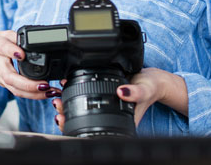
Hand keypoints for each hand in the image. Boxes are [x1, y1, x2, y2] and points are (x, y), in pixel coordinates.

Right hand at [0, 31, 60, 110]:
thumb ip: (14, 36)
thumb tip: (30, 39)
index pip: (3, 48)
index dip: (12, 51)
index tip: (21, 54)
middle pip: (11, 77)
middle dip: (28, 84)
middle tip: (44, 84)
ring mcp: (1, 78)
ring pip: (16, 89)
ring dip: (34, 94)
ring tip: (50, 91)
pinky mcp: (5, 85)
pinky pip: (18, 92)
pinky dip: (33, 95)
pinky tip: (46, 94)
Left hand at [52, 68, 187, 130]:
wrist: (153, 81)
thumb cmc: (151, 87)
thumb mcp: (145, 88)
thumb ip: (136, 92)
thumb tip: (122, 92)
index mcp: (120, 121)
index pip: (94, 128)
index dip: (76, 126)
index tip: (62, 116)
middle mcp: (111, 116)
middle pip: (85, 122)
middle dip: (68, 115)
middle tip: (57, 106)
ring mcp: (106, 108)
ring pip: (83, 112)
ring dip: (69, 107)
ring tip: (58, 100)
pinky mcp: (103, 97)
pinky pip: (86, 100)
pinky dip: (74, 96)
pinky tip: (66, 90)